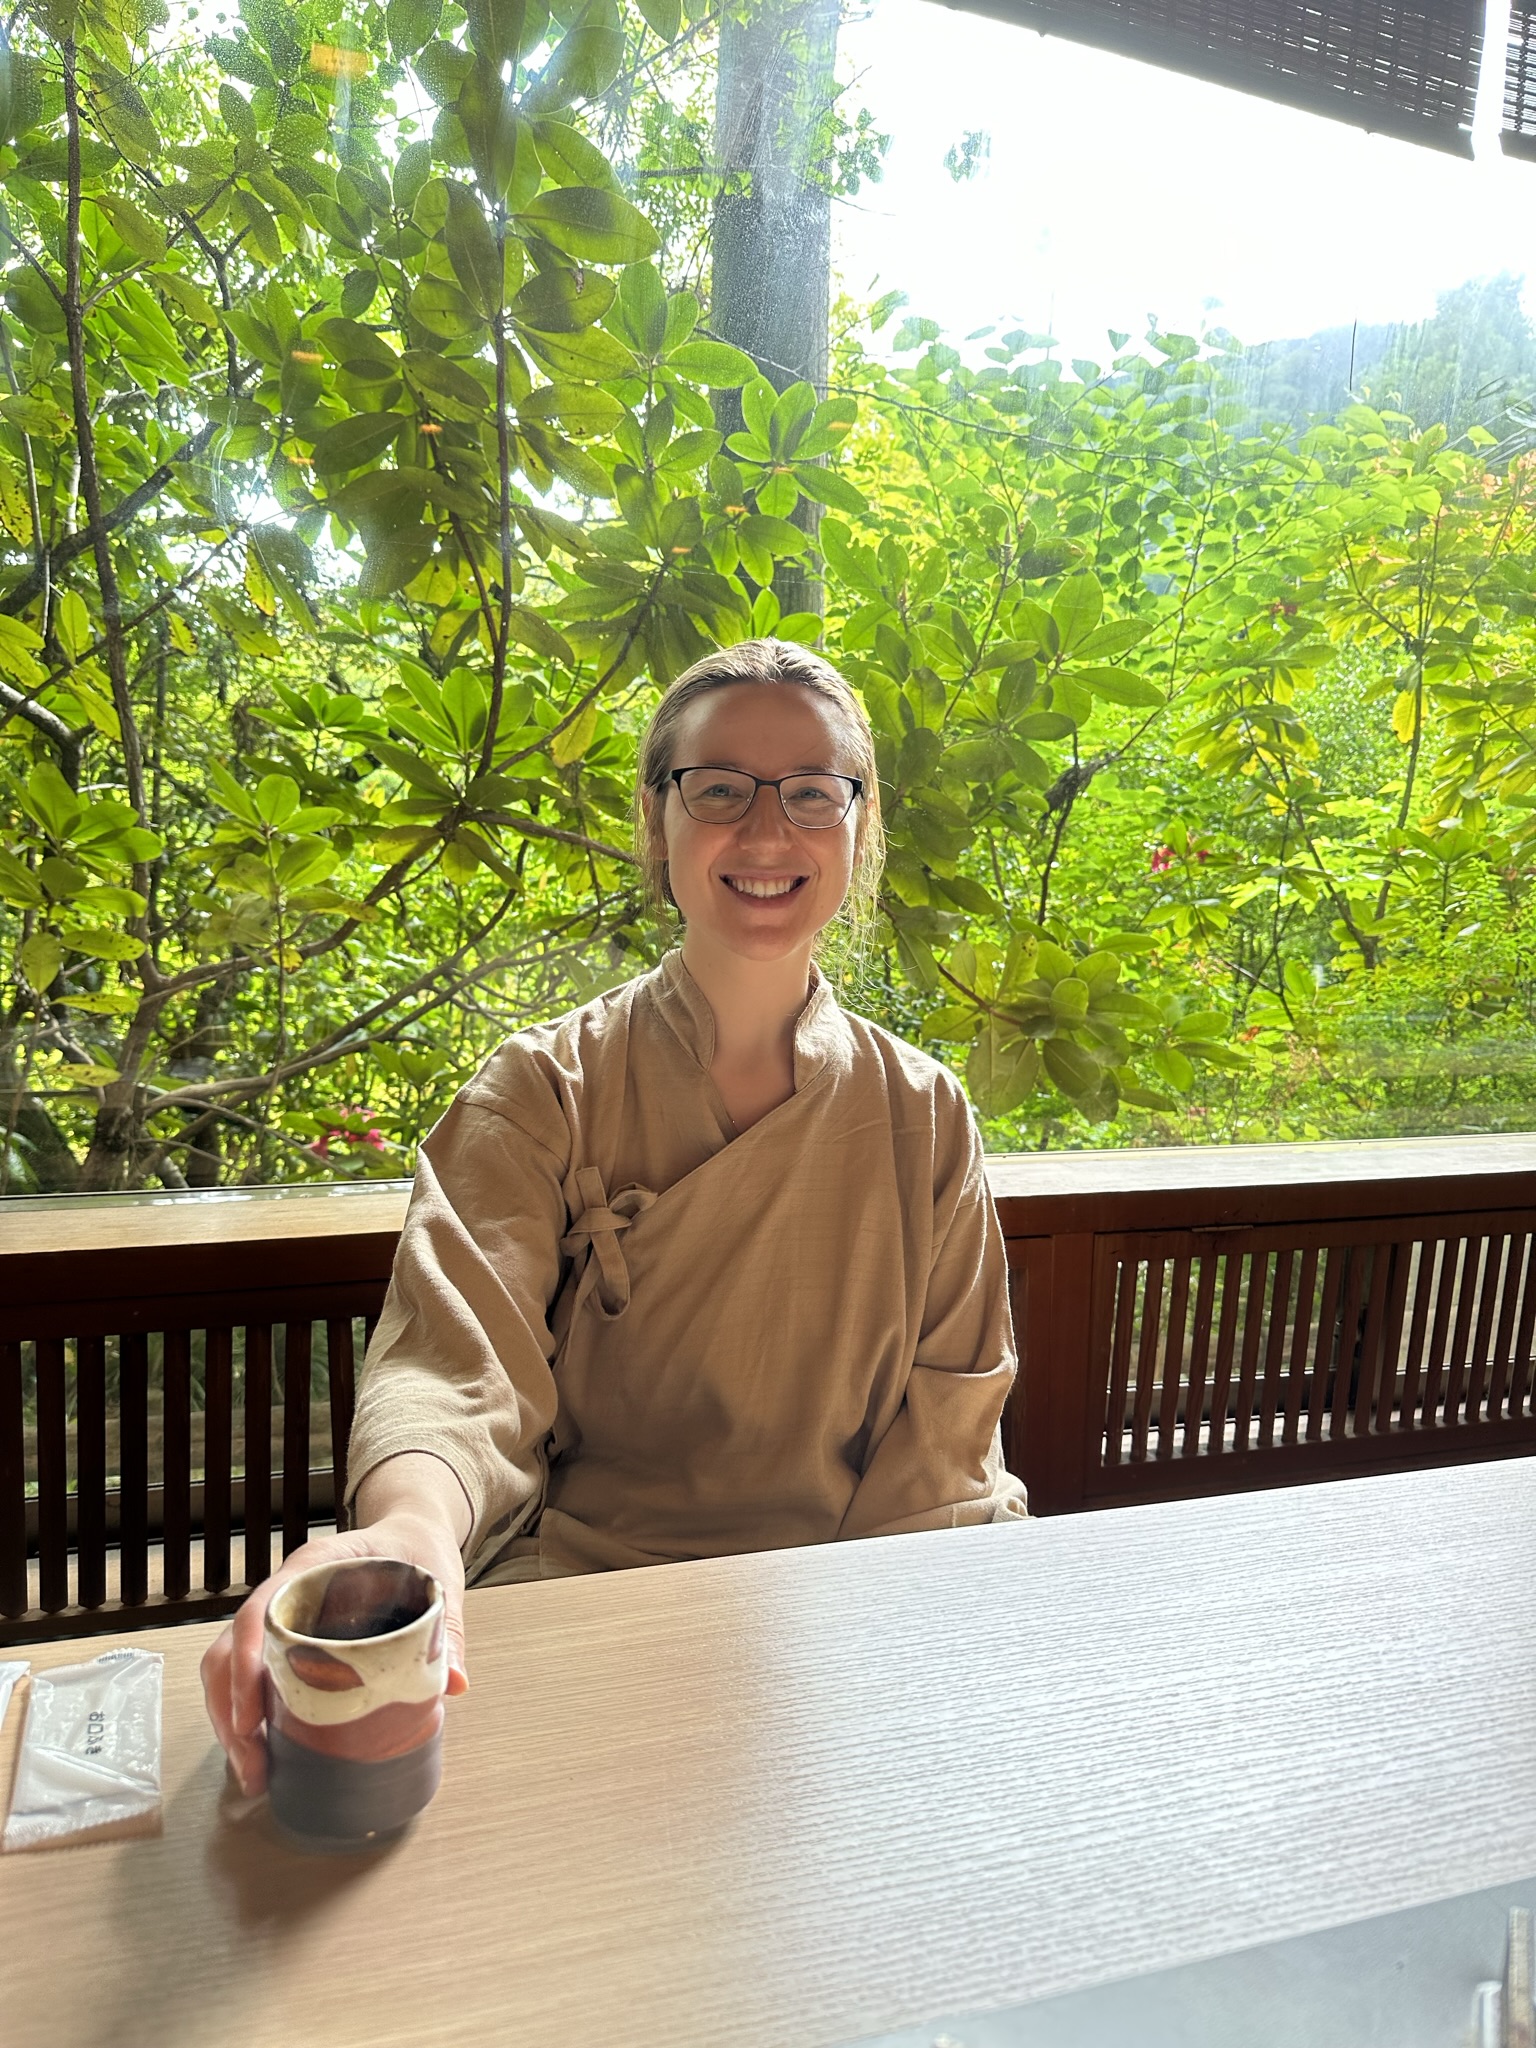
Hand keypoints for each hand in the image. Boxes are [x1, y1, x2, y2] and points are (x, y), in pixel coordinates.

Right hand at [201, 1459, 471, 1796]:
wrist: (410, 1531)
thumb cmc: (417, 1549)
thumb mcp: (436, 1581)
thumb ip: (446, 1629)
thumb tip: (455, 1685)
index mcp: (315, 1566)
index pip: (262, 1610)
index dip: (247, 1663)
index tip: (250, 1718)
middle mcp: (286, 1589)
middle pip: (232, 1648)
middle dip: (231, 1710)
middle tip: (254, 1766)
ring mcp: (280, 1613)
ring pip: (229, 1665)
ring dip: (230, 1718)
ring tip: (253, 1772)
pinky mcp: (284, 1637)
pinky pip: (247, 1672)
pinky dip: (244, 1712)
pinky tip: (260, 1751)